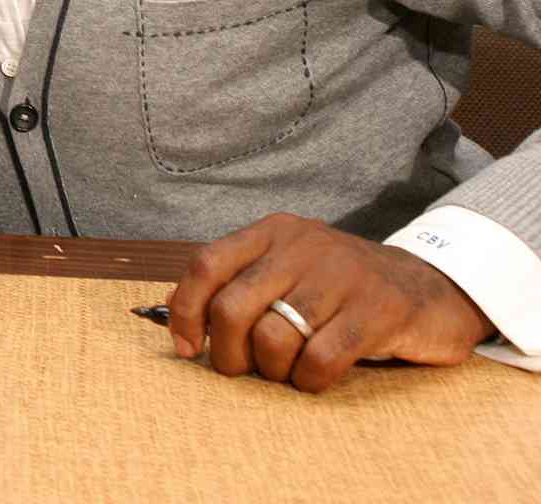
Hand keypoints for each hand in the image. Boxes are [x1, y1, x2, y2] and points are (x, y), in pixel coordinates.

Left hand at [165, 212, 494, 391]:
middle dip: (227, 353)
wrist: (431, 286)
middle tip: (242, 370)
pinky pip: (320, 358)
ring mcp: (341, 276)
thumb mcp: (289, 269)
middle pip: (232, 308)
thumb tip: (182, 325)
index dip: (186, 311)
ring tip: (286, 371)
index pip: (206, 265)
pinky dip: (308, 380)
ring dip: (271, 369)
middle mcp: (302, 246)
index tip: (187, 348)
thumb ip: (241, 285)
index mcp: (272, 232)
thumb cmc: (342, 288)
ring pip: (273, 337)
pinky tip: (315, 378)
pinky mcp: (377, 311)